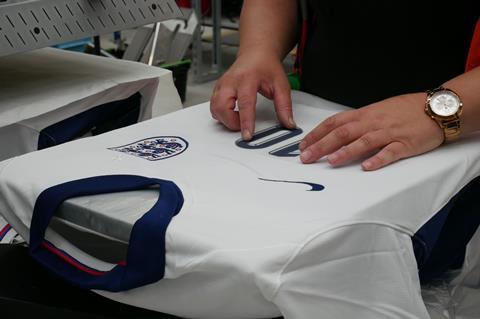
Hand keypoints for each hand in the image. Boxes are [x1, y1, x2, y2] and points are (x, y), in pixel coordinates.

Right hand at [210, 52, 295, 139]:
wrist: (256, 53)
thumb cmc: (266, 67)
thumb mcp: (281, 85)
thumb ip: (284, 106)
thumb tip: (288, 123)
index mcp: (247, 78)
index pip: (245, 103)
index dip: (246, 121)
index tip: (247, 135)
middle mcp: (231, 81)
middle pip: (222, 107)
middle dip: (231, 122)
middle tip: (244, 125)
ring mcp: (221, 85)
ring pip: (215, 108)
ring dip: (225, 119)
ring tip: (239, 118)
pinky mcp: (217, 89)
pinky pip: (213, 106)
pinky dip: (221, 114)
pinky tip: (232, 113)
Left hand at [299, 93, 444, 170]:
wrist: (435, 108)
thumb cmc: (404, 110)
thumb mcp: (376, 111)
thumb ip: (356, 122)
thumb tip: (334, 132)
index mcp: (364, 114)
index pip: (334, 123)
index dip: (317, 134)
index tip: (303, 145)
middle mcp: (373, 122)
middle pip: (343, 133)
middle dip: (322, 145)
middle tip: (306, 158)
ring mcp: (389, 133)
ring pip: (364, 141)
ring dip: (346, 151)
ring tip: (330, 162)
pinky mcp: (406, 144)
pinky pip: (390, 152)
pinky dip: (378, 159)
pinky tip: (367, 167)